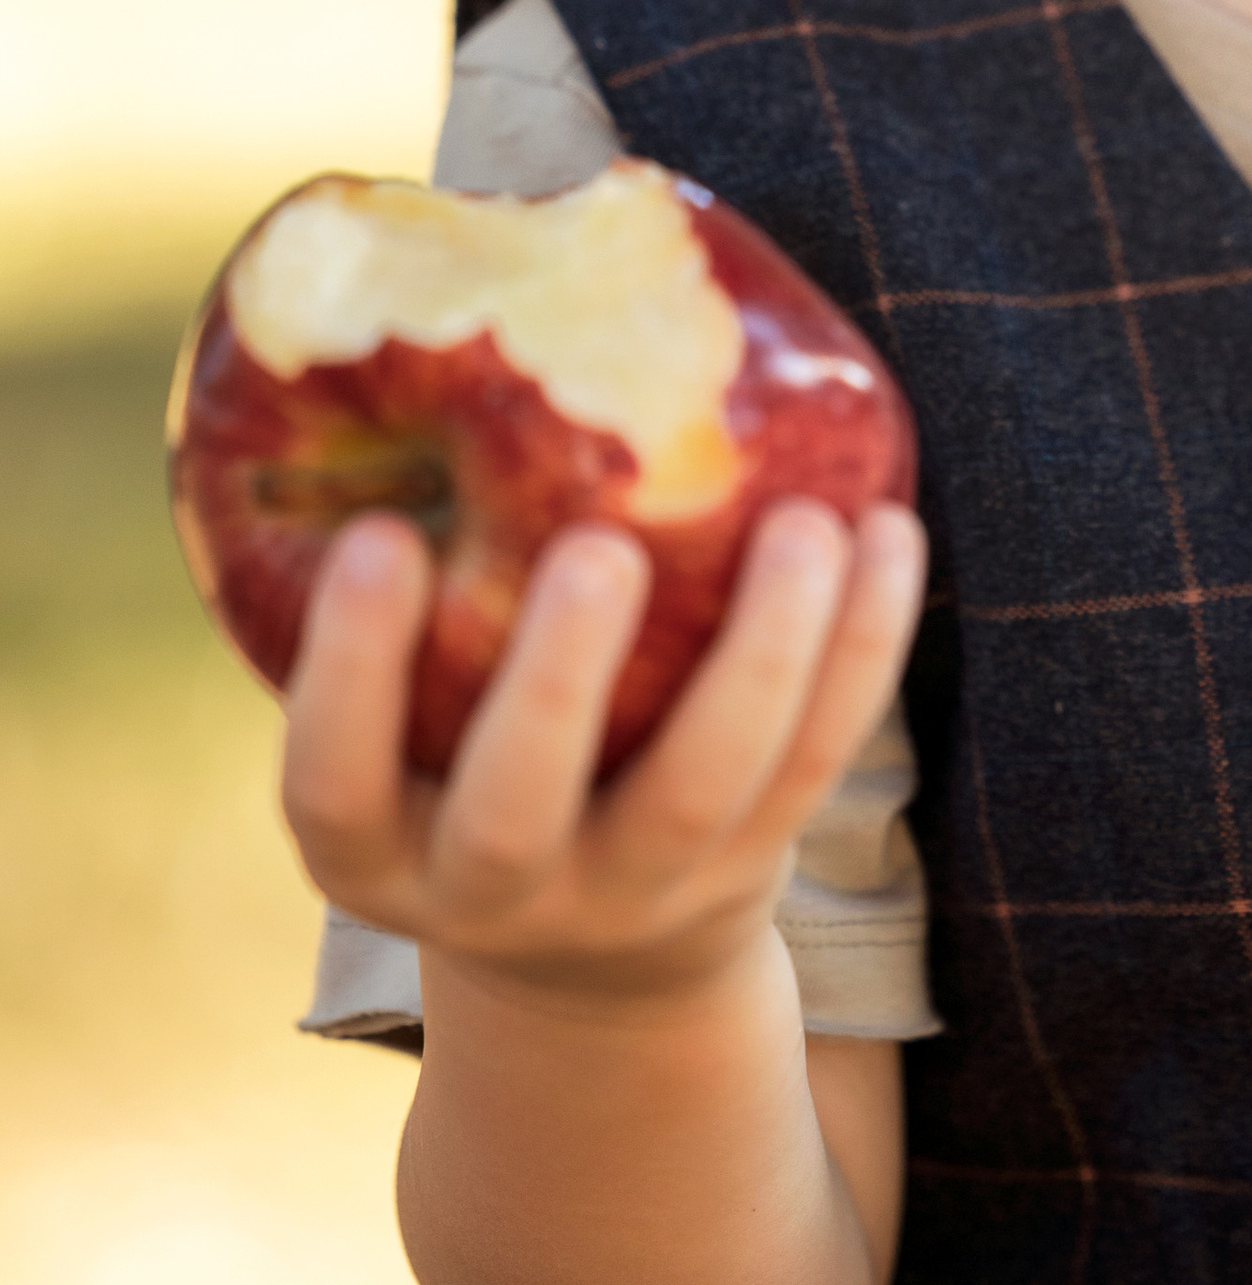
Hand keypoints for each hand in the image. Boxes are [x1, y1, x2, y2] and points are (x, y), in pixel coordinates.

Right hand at [281, 497, 927, 1011]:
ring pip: (705, 789)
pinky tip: (887, 535)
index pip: (331, 780)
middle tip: (597, 548)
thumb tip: (431, 323)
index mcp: (372, 852)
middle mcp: (493, 893)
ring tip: (806, 524)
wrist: (592, 961)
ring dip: (762, 653)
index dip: (347, 671)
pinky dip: (862, 650)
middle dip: (555, 681)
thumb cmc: (463, 760)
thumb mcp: (399, 725)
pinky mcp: (751, 864)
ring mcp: (633, 890)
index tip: (379, 535)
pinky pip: (817, 762)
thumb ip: (408, 588)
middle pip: (518, 811)